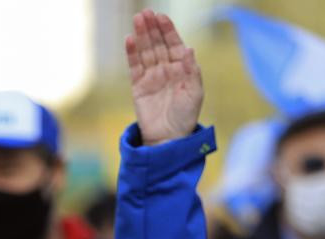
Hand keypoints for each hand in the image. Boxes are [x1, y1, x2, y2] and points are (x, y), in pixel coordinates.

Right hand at [126, 10, 203, 145]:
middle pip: (157, 44)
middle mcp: (165, 69)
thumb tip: (189, 49)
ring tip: (137, 20)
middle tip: (145, 13)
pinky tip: (130, 40)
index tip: (162, 17)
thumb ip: (192, 71)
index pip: (174, 44)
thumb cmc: (186, 117)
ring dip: (141, 35)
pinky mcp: (138, 86)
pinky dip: (132, 53)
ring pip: (145, 51)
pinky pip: (134, 67)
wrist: (168, 139)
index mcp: (181, 68)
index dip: (168, 30)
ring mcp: (151, 77)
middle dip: (152, 28)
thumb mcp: (195, 93)